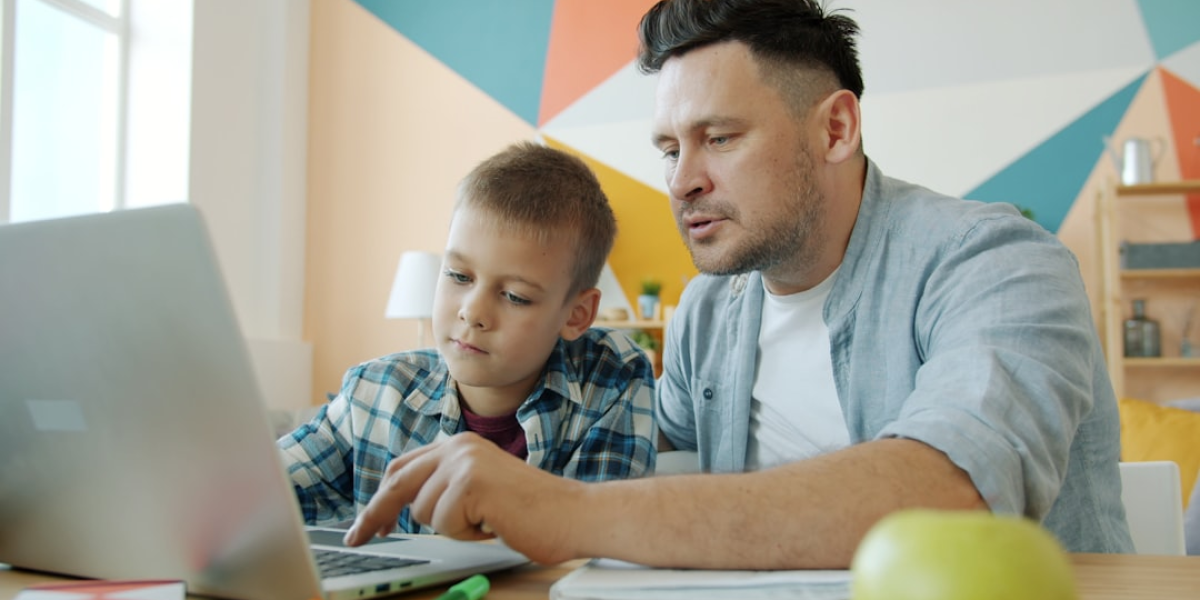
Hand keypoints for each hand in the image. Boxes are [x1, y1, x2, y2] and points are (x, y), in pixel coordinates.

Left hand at [343, 432, 583, 563]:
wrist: (572, 513)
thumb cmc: (533, 510)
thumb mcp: (481, 488)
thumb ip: (447, 486)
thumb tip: (405, 505)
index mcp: (460, 445)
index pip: (404, 467)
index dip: (381, 497)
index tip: (367, 523)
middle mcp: (458, 446)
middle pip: (397, 483)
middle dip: (374, 515)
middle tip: (357, 539)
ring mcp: (464, 463)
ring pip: (422, 511)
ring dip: (451, 528)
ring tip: (486, 521)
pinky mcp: (470, 484)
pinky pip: (443, 524)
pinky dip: (466, 534)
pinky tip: (493, 524)